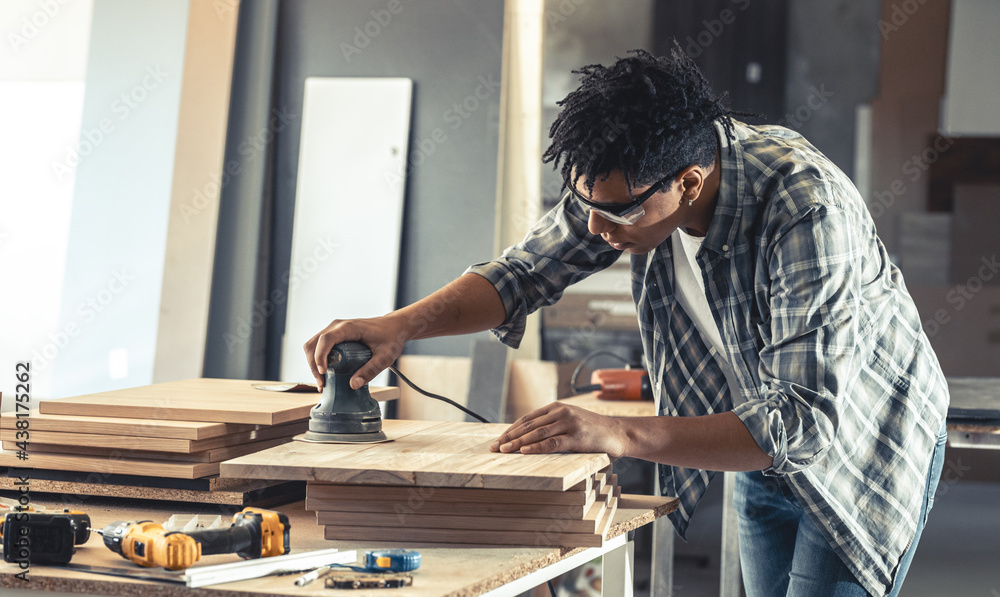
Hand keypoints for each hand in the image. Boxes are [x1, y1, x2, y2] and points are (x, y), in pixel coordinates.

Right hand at [303, 314, 409, 390]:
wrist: (394, 326)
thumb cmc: (391, 338)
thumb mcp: (385, 357)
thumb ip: (371, 370)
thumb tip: (353, 385)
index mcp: (349, 328)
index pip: (326, 339)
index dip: (320, 356)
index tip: (323, 372)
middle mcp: (338, 326)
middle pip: (314, 343)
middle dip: (314, 365)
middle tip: (322, 384)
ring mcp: (335, 329)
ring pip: (313, 345)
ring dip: (313, 364)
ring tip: (323, 382)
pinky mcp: (335, 334)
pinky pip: (319, 346)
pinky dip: (318, 360)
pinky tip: (325, 374)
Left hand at [489, 403, 628, 457]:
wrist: (618, 434)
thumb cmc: (592, 431)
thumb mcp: (569, 423)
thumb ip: (552, 426)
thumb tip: (526, 440)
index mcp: (556, 408)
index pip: (527, 419)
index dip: (511, 430)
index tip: (498, 440)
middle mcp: (561, 412)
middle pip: (529, 425)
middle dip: (509, 437)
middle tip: (494, 447)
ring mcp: (569, 424)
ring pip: (537, 433)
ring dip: (518, 442)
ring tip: (504, 450)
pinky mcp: (577, 437)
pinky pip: (553, 443)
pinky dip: (537, 447)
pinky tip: (524, 451)